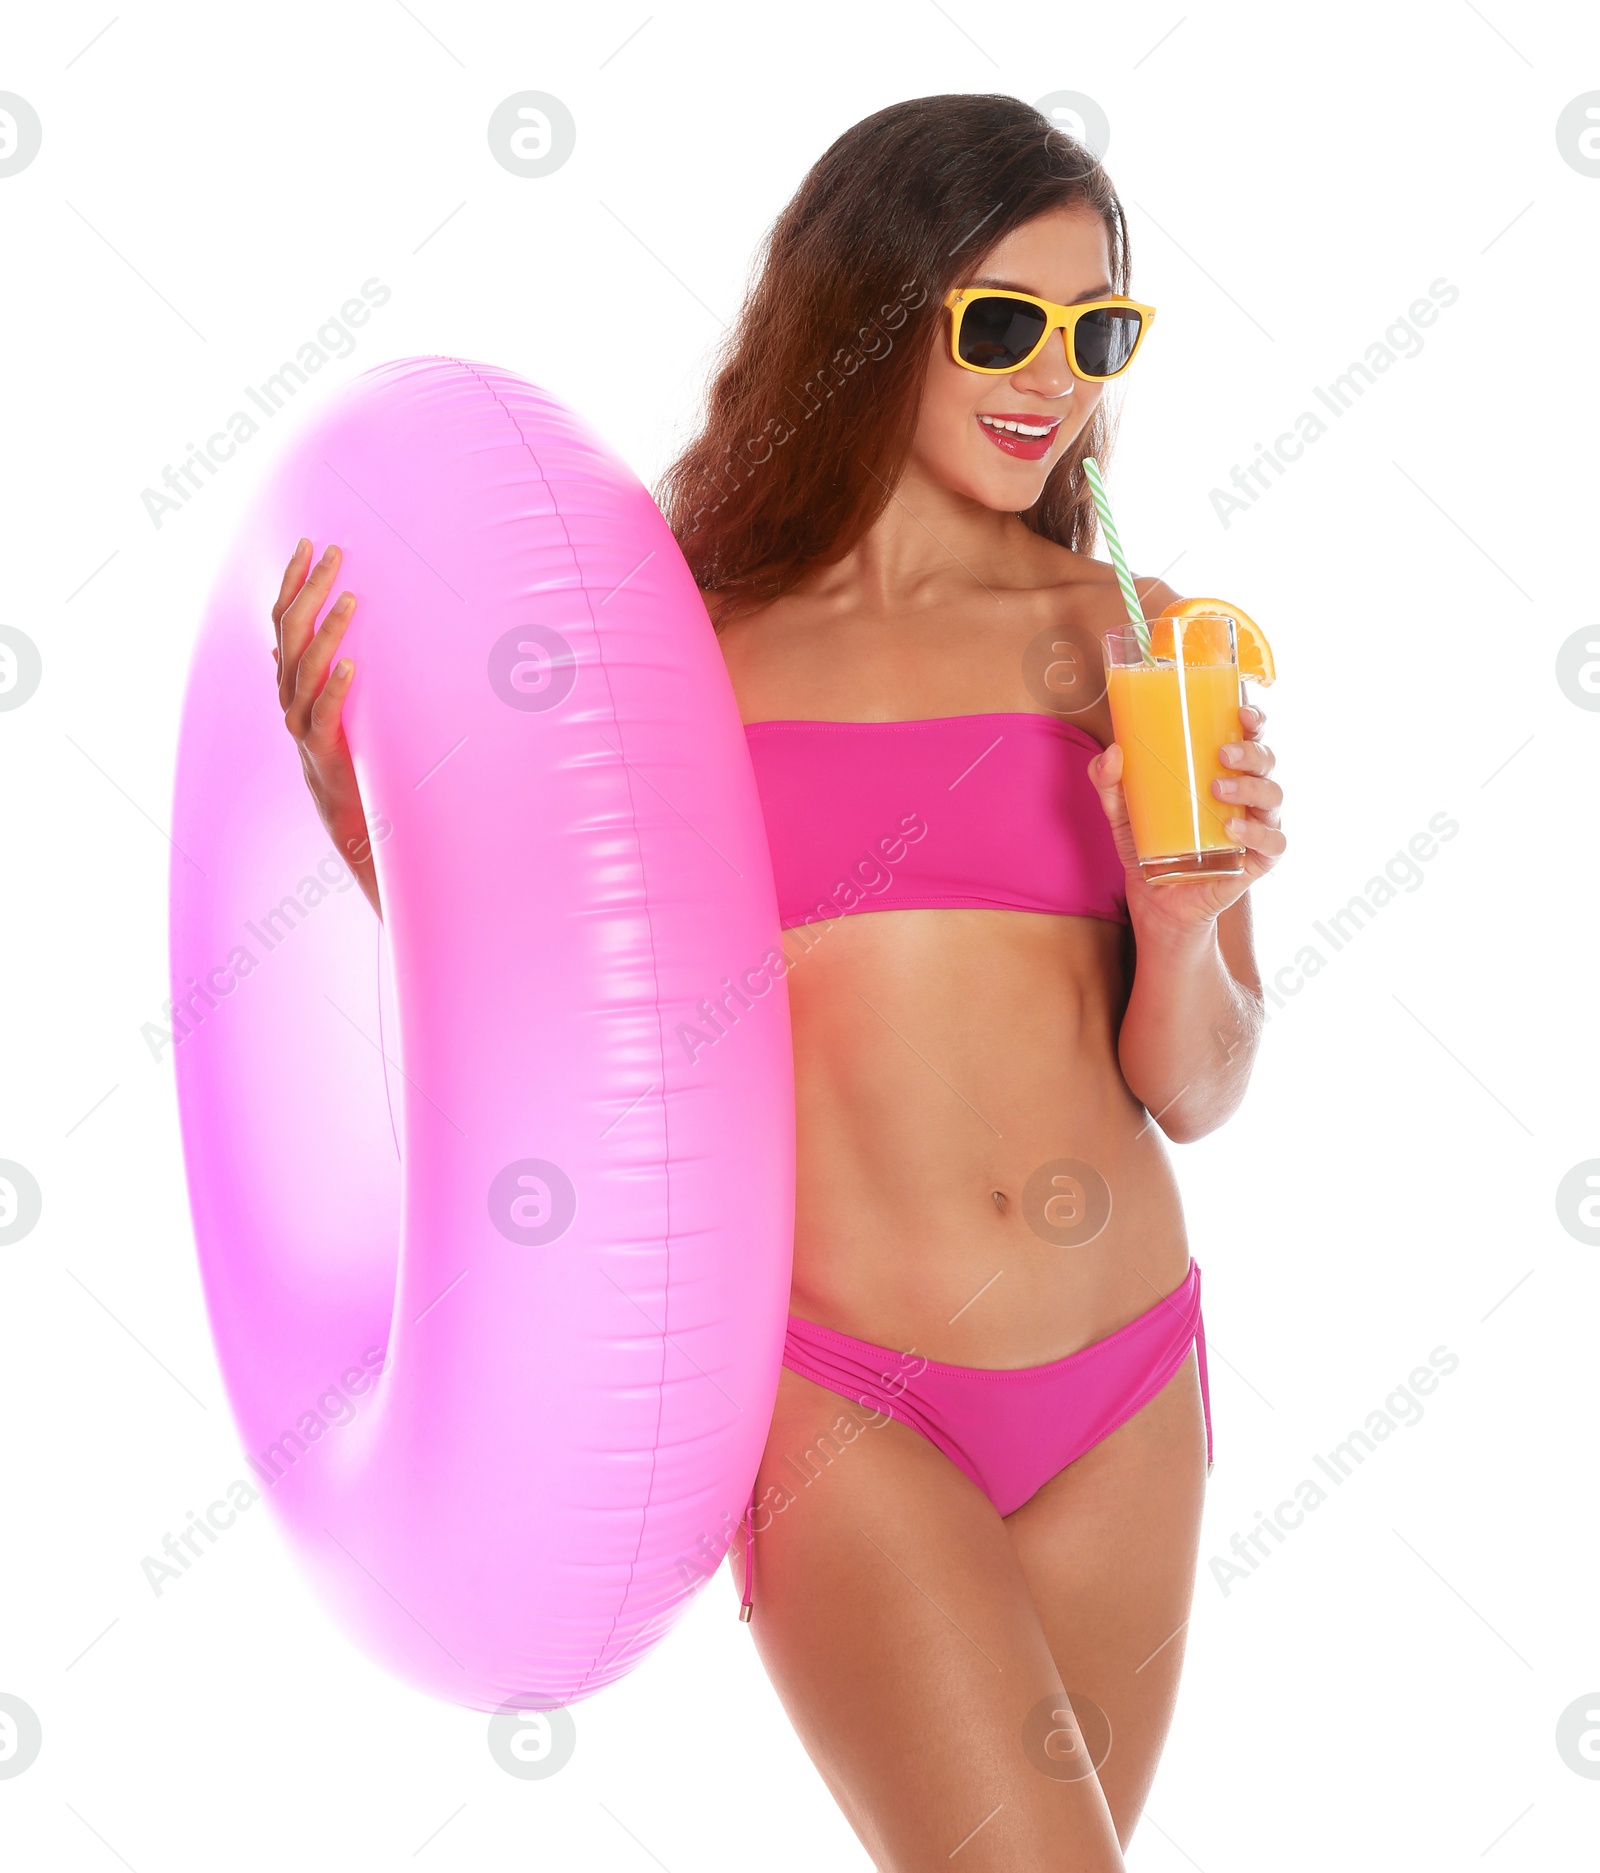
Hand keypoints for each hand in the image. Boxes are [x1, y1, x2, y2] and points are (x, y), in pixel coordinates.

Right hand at [272, 539, 381, 917]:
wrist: (342, 808)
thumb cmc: (340, 745)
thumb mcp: (322, 701)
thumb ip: (305, 669)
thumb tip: (279, 636)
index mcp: (287, 676)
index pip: (283, 616)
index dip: (291, 579)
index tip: (308, 543)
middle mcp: (287, 693)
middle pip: (292, 631)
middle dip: (310, 589)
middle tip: (334, 554)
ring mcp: (300, 720)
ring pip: (306, 666)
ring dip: (328, 630)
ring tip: (350, 599)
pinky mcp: (321, 746)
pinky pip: (325, 712)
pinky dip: (336, 686)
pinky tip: (352, 664)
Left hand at [1087, 699, 1284, 936]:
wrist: (1156, 902)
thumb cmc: (1148, 845)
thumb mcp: (1121, 812)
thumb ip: (1110, 782)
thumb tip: (1112, 752)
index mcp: (1222, 772)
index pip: (1250, 737)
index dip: (1255, 720)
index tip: (1241, 711)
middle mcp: (1246, 795)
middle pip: (1266, 761)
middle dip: (1252, 752)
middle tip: (1222, 754)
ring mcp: (1255, 826)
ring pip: (1273, 797)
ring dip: (1251, 789)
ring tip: (1219, 790)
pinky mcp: (1257, 860)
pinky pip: (1273, 843)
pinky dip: (1258, 834)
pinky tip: (1234, 830)